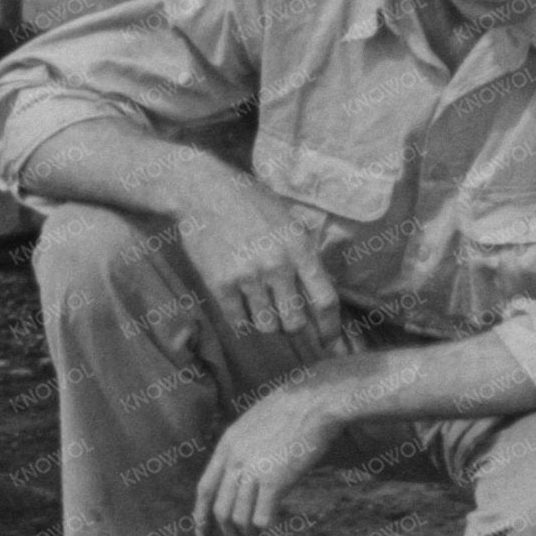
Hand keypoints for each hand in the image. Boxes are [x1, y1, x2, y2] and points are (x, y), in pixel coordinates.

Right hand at [170, 168, 343, 343]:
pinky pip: (238, 321)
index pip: (325, 300)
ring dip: (266, 322)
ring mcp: (248, 277)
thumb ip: (304, 255)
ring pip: (266, 325)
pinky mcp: (221, 284)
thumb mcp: (289, 222)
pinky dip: (242, 320)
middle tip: (285, 316)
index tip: (331, 343)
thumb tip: (318, 292)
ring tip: (260, 306)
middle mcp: (277, 266)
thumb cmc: (251, 203)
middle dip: (292, 325)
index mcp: (300, 249)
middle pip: (295, 322)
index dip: (331, 328)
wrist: (205, 192)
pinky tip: (240, 306)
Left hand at [194, 383, 342, 535]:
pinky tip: (272, 528)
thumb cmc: (293, 407)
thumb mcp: (254, 421)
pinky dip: (265, 527)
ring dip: (246, 532)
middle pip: (220, 508)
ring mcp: (253, 471)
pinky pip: (262, 517)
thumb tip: (243, 470)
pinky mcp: (275, 481)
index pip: (205, 488)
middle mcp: (234, 460)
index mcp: (227, 444)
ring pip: (239, 517)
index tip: (201, 533)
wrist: (315, 401)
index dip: (201, 515)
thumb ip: (244, 446)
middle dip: (226, 531)